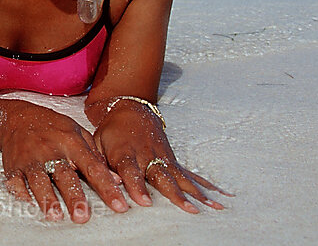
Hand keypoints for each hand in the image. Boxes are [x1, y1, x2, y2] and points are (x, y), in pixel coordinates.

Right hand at [0, 100, 128, 222]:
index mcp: (71, 143)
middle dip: (73, 196)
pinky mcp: (14, 165)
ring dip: (46, 198)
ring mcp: (31, 158)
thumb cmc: (52, 127)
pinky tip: (28, 204)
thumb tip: (117, 180)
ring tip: (54, 215)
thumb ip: (96, 156)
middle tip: (82, 216)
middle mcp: (51, 151)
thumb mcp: (77, 133)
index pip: (93, 167)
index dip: (107, 188)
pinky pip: (15, 180)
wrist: (17, 117)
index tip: (119, 205)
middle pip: (64, 175)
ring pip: (39, 179)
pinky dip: (20, 192)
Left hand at [94, 101, 228, 212]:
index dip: (137, 186)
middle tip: (187, 209)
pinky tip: (220, 198)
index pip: (131, 172)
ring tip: (211, 208)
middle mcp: (147, 156)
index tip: (144, 203)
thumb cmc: (110, 132)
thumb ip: (100, 164)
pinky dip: (206, 186)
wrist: (129, 109)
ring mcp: (163, 158)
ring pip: (180, 177)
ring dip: (196, 193)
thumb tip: (103, 183)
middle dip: (174, 194)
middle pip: (162, 177)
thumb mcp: (97, 144)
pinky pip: (191, 175)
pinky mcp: (173, 161)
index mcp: (125, 154)